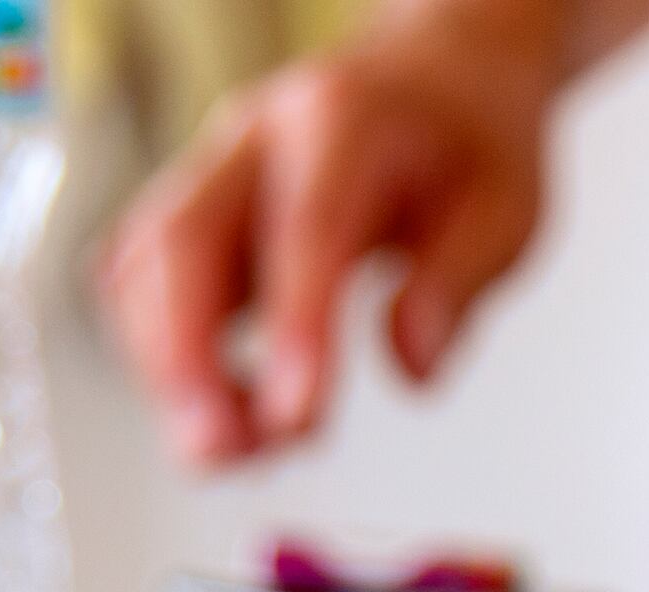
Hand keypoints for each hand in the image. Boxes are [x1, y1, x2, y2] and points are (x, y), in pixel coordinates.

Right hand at [100, 0, 558, 467]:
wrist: (432, 80)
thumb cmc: (467, 146)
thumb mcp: (507, 210)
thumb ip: (459, 285)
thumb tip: (413, 367)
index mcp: (343, 121)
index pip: (306, 226)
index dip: (294, 325)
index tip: (298, 419)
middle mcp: (255, 139)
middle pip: (184, 239)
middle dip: (185, 359)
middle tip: (220, 454)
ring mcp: (209, 174)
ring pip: (144, 268)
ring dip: (169, 373)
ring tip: (238, 451)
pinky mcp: (188, 216)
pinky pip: (140, 286)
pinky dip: (161, 359)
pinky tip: (223, 413)